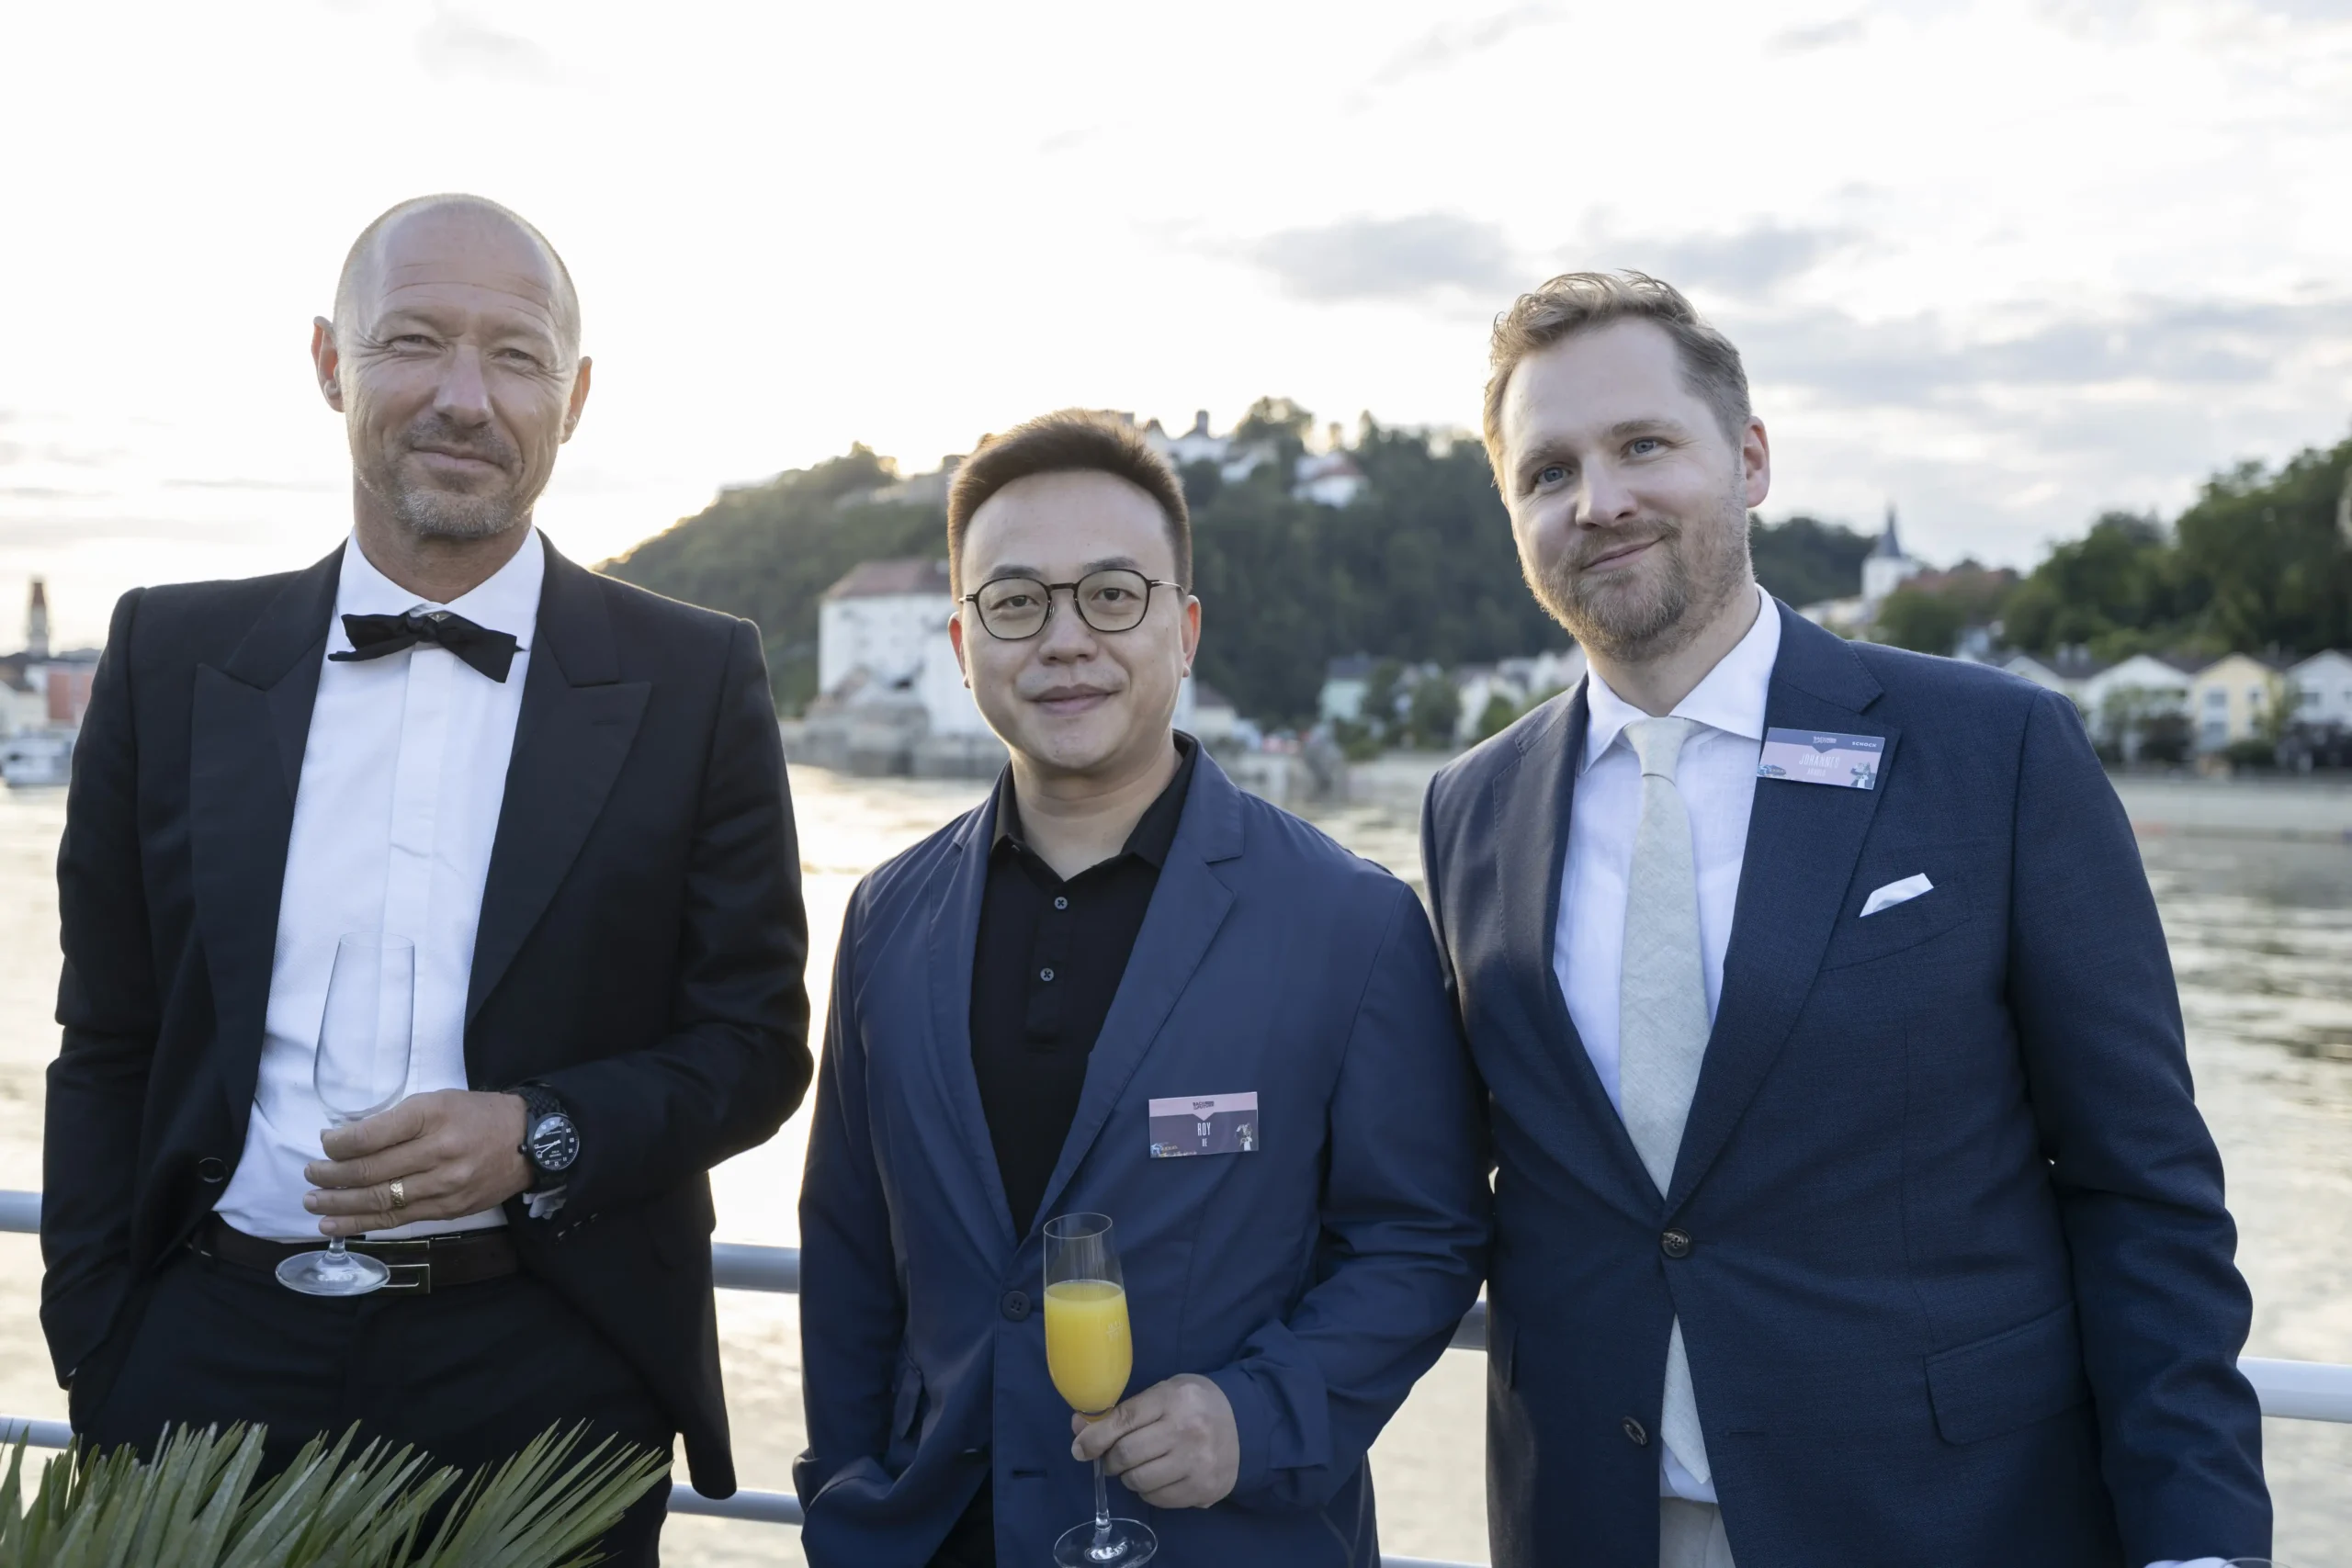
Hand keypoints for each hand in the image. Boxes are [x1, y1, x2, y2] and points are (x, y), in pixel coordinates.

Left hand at [303, 1089, 530, 1236]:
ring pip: (380, 1200)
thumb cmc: (477, 1116)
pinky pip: (398, 1219)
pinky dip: (362, 1223)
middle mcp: (438, 1151)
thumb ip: (396, 1120)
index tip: (323, 1144)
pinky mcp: (448, 1210)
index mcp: (432, 1115)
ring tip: (313, 1202)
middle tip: (309, 1176)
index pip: (372, 1135)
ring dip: (339, 1204)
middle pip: (371, 1171)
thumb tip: (346, 1140)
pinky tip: (337, 1224)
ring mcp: (444, 1185)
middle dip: (331, 1176)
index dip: (338, 1144)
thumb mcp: (438, 1101)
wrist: (528, 1142)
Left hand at [1070, 1372, 1238, 1509]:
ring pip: (1138, 1481)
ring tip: (1139, 1466)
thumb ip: (1124, 1411)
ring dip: (1128, 1477)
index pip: (1123, 1420)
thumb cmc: (1195, 1405)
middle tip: (1113, 1458)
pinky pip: (1157, 1499)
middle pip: (1125, 1454)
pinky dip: (1148, 1491)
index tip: (1080, 1449)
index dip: (1094, 1437)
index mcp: (1174, 1398)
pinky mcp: (1203, 1488)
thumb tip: (1080, 1430)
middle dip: (1110, 1459)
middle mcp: (1187, 1430)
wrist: (1246, 1424)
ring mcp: (1197, 1462)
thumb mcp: (1163, 1394)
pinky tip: (1158, 1477)